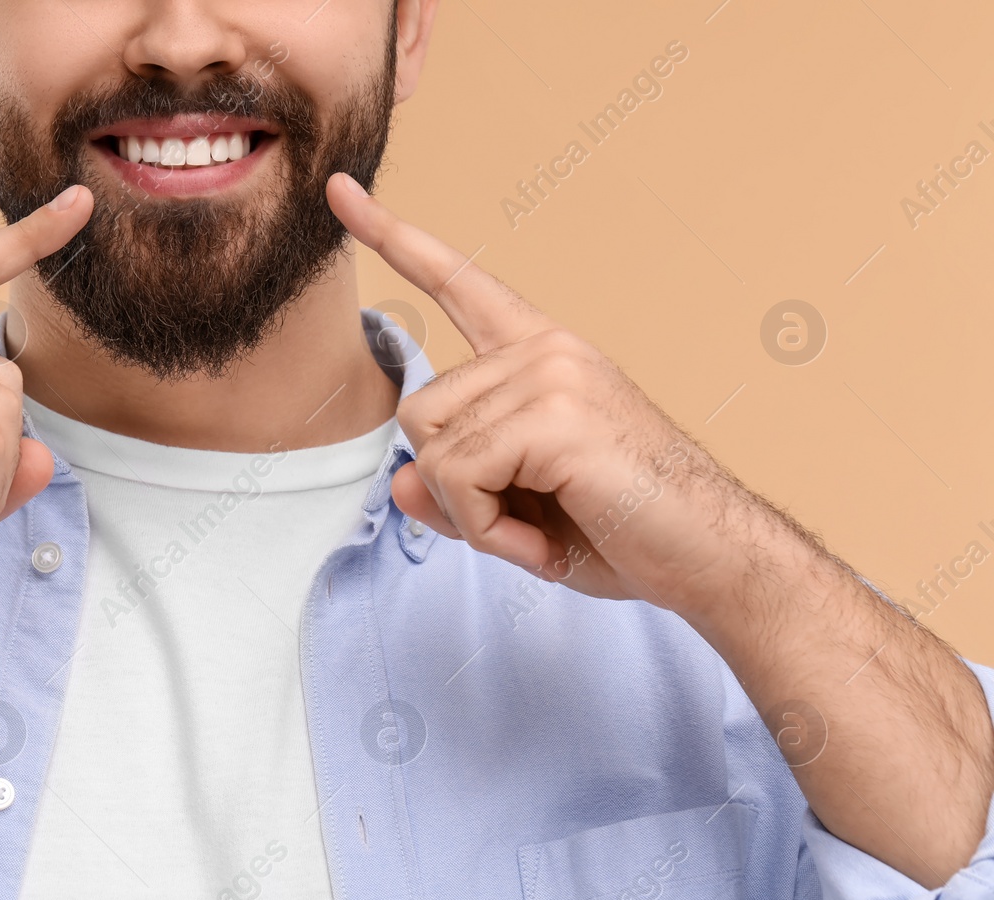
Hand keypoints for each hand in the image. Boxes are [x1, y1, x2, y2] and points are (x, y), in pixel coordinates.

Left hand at [327, 173, 757, 614]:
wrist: (709, 559)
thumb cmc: (626, 530)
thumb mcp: (517, 513)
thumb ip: (454, 493)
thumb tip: (398, 485)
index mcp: (538, 354)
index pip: (457, 283)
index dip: (392, 238)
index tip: (339, 191)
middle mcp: (543, 349)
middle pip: (418, 416)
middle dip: (453, 488)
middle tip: (526, 519)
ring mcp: (550, 374)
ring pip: (431, 453)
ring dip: (472, 514)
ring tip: (542, 527)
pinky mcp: (553, 414)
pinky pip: (459, 479)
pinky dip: (487, 530)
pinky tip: (541, 540)